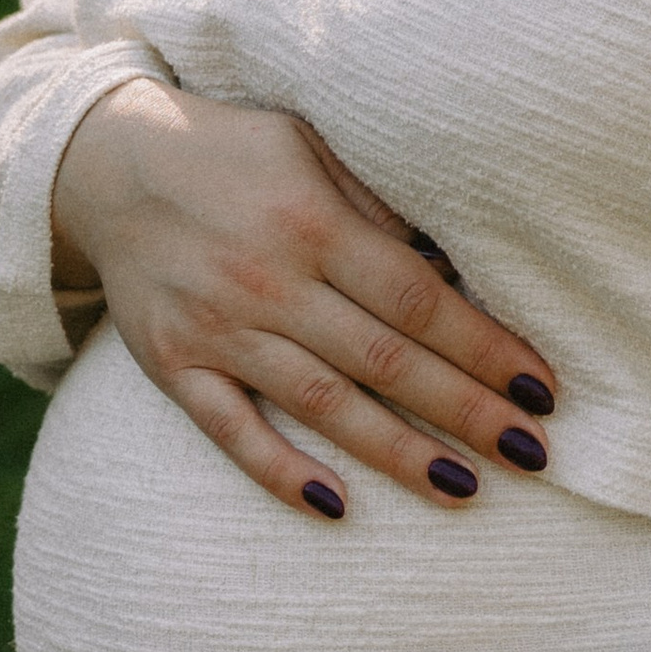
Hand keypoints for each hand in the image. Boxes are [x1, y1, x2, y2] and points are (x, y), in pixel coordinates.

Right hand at [49, 80, 556, 519]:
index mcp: (313, 221)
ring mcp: (217, 328)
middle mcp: (268, 279)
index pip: (417, 298)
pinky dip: (280, 470)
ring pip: (320, 403)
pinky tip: (336, 506)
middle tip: (532, 453)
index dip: (483, 347)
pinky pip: (230, 430)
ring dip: (395, 451)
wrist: (110, 162)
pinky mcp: (172, 365)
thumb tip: (456, 264)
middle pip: (383, 358)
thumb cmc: (238, 152)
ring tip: (464, 488)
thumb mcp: (312, 145)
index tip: (541, 388)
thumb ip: (378, 203)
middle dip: (464, 409)